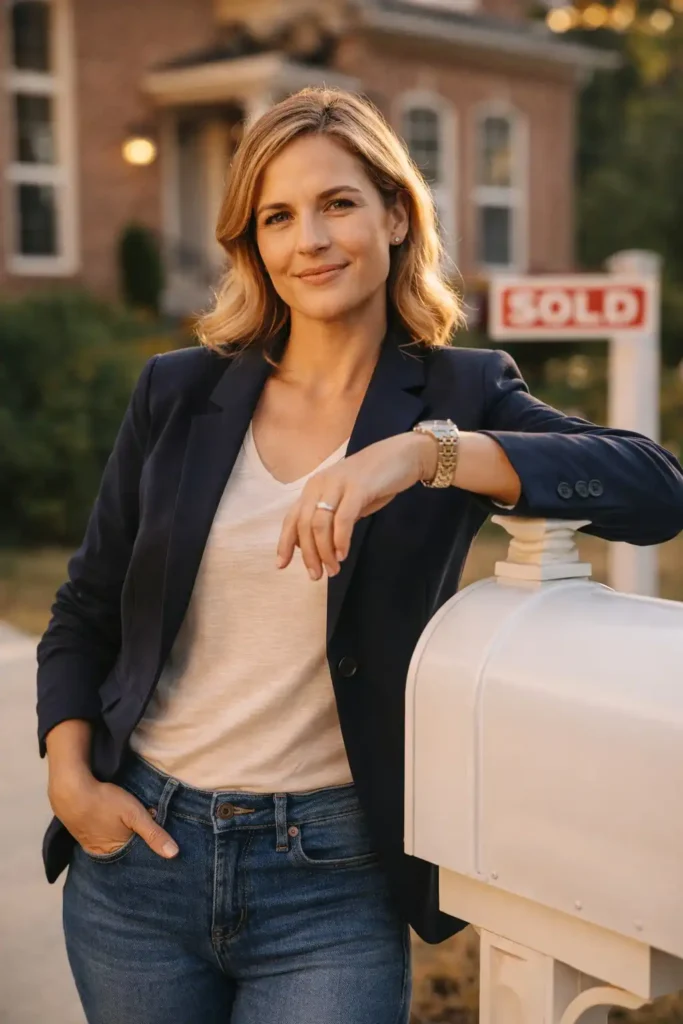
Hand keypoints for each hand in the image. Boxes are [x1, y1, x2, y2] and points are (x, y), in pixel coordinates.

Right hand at [48, 771, 178, 859]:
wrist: (70, 790)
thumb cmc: (105, 802)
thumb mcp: (134, 814)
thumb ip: (154, 833)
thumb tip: (174, 855)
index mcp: (116, 852)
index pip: (138, 856)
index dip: (149, 847)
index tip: (160, 840)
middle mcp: (102, 853)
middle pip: (125, 850)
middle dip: (137, 842)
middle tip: (147, 828)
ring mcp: (90, 844)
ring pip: (113, 843)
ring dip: (123, 836)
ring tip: (131, 826)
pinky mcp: (82, 832)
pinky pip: (101, 836)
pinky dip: (110, 832)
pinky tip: (114, 823)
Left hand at [276, 432, 435, 579]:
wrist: (402, 456)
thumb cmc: (374, 481)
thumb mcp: (345, 502)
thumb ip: (330, 519)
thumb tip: (315, 546)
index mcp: (314, 488)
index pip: (292, 518)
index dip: (285, 543)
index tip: (282, 565)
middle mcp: (320, 484)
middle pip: (304, 525)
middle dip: (308, 554)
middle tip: (317, 575)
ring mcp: (337, 484)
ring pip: (320, 524)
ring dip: (324, 551)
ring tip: (333, 569)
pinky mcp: (357, 487)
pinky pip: (342, 518)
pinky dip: (340, 539)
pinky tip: (343, 554)